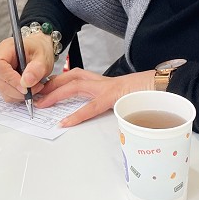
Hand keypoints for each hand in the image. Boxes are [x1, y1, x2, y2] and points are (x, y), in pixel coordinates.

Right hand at [0, 33, 55, 101]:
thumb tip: (26, 82)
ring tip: (34, 86)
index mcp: (4, 48)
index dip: (11, 79)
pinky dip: (18, 95)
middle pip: (0, 81)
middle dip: (19, 90)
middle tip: (36, 87)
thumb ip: (36, 69)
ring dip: (20, 94)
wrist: (38, 51)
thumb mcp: (43, 57)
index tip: (26, 87)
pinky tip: (27, 87)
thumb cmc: (38, 49)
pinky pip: (6, 94)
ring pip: (3, 91)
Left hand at [35, 69, 154, 126]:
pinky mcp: (115, 97)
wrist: (164, 87)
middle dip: (51, 83)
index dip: (57, 81)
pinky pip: (92, 107)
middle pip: (70, 77)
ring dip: (57, 93)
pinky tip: (64, 123)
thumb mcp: (122, 99)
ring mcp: (108, 88)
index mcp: (103, 83)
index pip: (75, 77)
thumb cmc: (146, 94)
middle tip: (34, 93)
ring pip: (76, 85)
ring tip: (42, 103)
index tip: (41, 88)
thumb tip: (93, 112)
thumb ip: (107, 103)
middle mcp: (102, 82)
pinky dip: (77, 115)